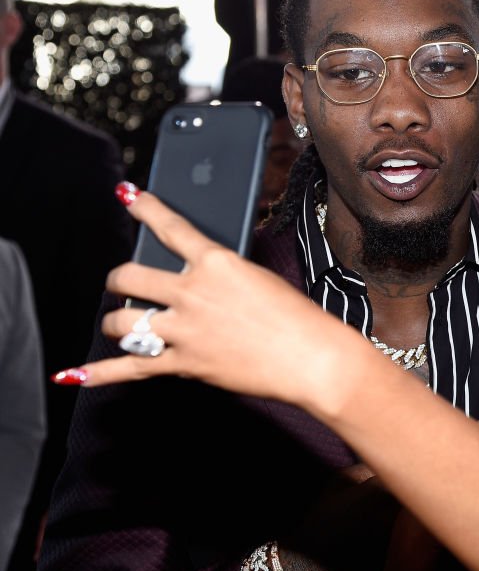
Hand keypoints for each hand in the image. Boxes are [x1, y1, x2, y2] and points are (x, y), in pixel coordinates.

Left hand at [58, 189, 358, 416]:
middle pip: (129, 277)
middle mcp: (192, 293)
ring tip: (122, 324)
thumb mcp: (261, 280)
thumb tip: (199, 282)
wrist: (312, 359)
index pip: (169, 227)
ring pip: (122, 321)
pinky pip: (130, 368)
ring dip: (116, 322)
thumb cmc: (299, 320)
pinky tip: (74, 374)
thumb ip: (224, 277)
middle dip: (119, 279)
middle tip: (123, 283)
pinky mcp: (184, 364)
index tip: (127, 196)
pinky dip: (99, 373)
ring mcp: (184, 330)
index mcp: (217, 263)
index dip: (144, 208)